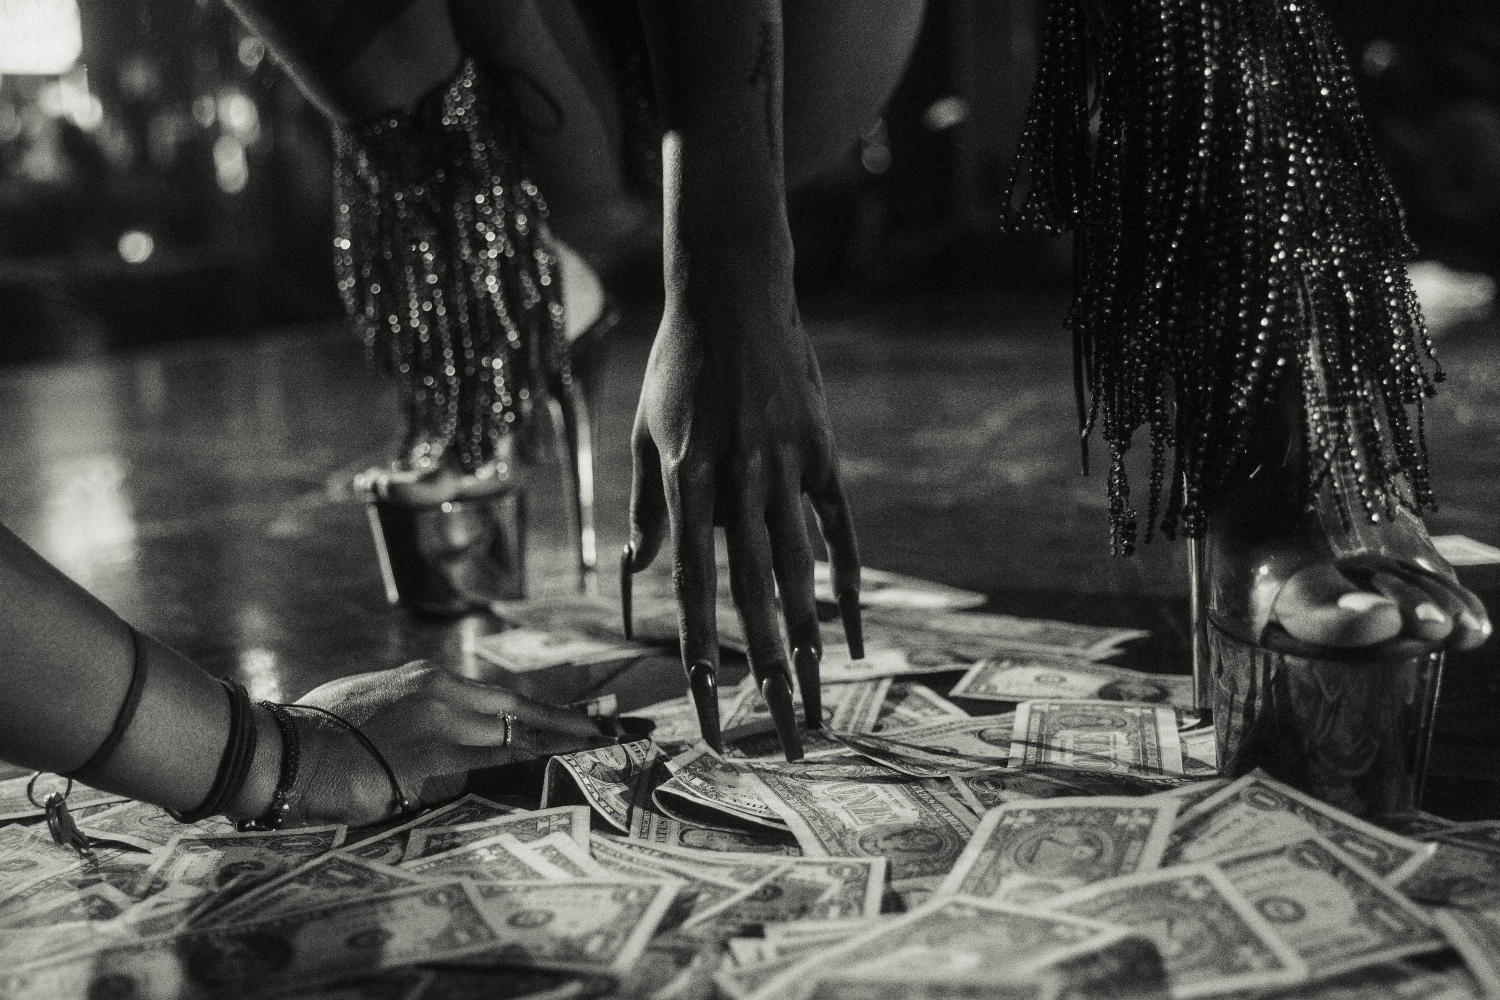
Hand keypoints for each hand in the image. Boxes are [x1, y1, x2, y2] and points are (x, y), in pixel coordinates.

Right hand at [289, 661, 610, 825]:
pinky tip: (550, 773)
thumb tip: (434, 732)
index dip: (544, 708)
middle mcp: (440, 694)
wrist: (282, 750)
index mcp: (428, 679)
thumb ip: (414, 712)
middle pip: (520, 710)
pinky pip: (483, 769)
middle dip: (569, 721)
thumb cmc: (318, 732)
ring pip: (511, 738)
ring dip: (557, 745)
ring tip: (597, 750)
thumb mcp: (374, 704)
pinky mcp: (427, 760)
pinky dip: (519, 770)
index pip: (501, 696)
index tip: (580, 715)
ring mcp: (437, 726)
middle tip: (612, 729)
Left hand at [626, 292, 862, 758]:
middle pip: (754, 592)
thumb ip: (645, 507)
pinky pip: (839, 529)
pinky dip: (846, 582)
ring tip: (815, 695)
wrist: (733, 290)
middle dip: (766, 667)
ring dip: (808, 638)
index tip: (706, 705)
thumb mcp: (644, 431)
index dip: (698, 650)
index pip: (691, 585)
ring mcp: (787, 465)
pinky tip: (851, 633)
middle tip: (782, 728)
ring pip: (800, 569)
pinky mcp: (823, 453)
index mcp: (686, 478)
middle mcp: (738, 478)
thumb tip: (639, 574)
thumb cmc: (678, 365)